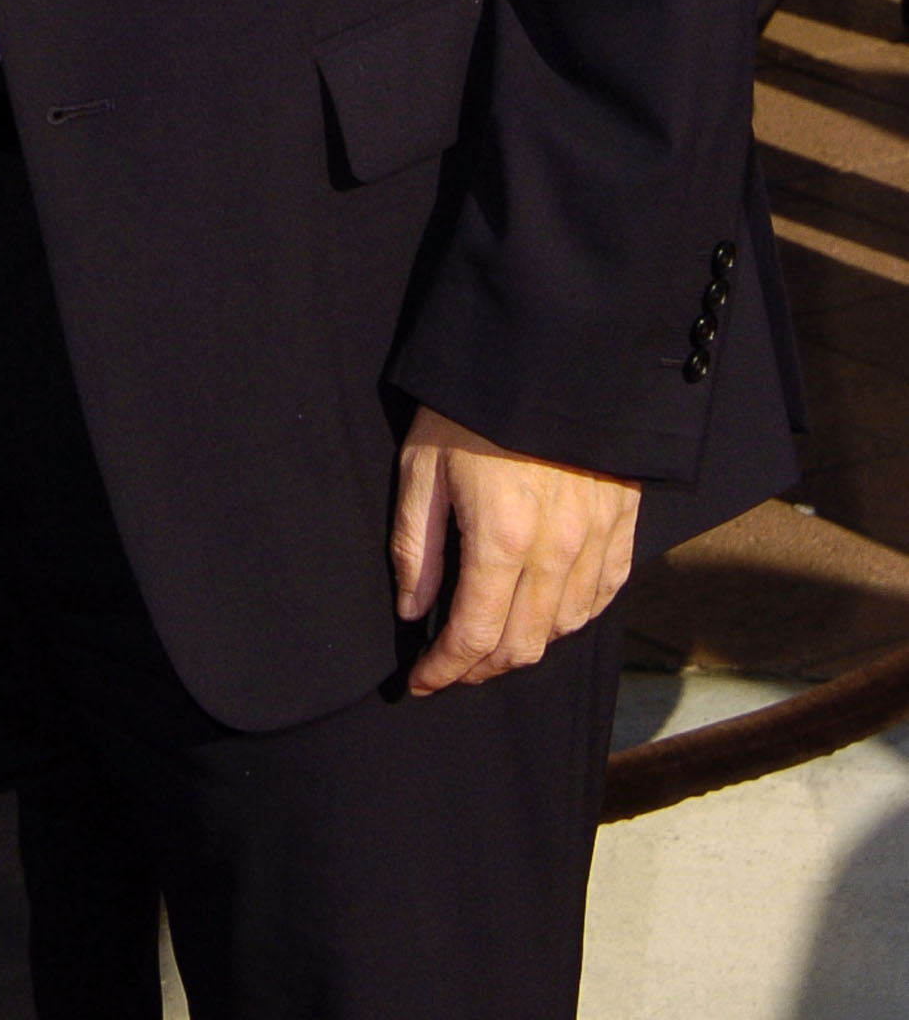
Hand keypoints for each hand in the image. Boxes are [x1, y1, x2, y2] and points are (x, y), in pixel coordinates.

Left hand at [391, 406, 638, 696]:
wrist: (544, 353)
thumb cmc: (471, 408)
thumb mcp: (422, 467)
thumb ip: (417, 546)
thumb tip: (413, 611)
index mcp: (502, 539)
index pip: (474, 636)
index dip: (445, 670)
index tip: (420, 683)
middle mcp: (557, 551)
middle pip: (523, 645)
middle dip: (481, 668)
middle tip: (451, 667)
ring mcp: (596, 538)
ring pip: (564, 627)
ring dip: (525, 646)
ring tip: (492, 641)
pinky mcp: (622, 522)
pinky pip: (603, 594)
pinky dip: (572, 617)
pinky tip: (548, 614)